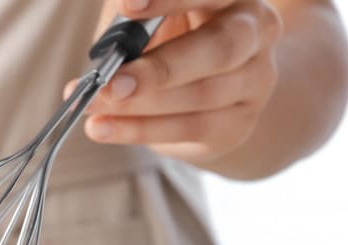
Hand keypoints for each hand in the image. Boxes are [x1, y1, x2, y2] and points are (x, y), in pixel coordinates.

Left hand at [70, 0, 282, 165]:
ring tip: (91, 105)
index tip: (127, 6)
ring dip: (138, 106)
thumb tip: (116, 14)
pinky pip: (188, 128)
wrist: (201, 90)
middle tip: (111, 84)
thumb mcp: (151, 13)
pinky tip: (102, 127)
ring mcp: (254, 82)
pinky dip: (138, 130)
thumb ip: (135, 13)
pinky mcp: (236, 124)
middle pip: (220, 49)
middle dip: (161, 69)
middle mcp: (256, 32)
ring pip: (200, 95)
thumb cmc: (169, 35)